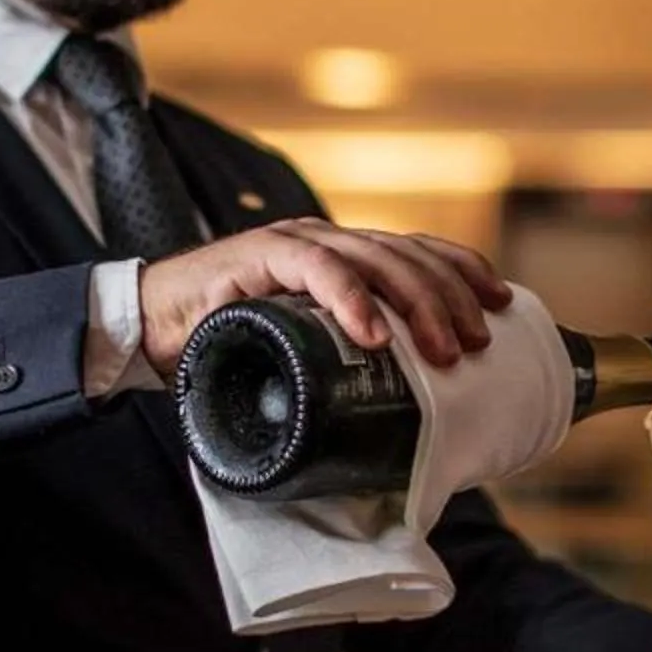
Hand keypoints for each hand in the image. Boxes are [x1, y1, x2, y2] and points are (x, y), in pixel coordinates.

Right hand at [136, 219, 512, 376]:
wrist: (148, 326)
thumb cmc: (227, 342)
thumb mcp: (298, 349)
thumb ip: (340, 361)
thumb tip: (400, 411)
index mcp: (341, 256)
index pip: (416, 249)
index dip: (463, 269)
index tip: (503, 303)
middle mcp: (325, 240)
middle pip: (407, 254)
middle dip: (450, 297)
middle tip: (477, 343)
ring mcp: (294, 244)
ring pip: (374, 258)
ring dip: (415, 304)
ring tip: (442, 348)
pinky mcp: (259, 257)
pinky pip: (316, 270)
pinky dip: (350, 301)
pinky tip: (374, 335)